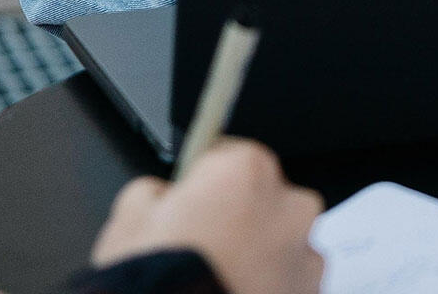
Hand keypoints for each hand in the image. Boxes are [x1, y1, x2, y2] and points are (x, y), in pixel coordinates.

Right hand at [91, 141, 321, 293]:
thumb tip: (159, 196)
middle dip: (238, 217)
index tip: (192, 199)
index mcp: (247, 172)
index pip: (230, 156)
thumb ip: (152, 193)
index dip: (205, 181)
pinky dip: (272, 286)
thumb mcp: (126, 223)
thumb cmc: (152, 280)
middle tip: (202, 250)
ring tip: (219, 280)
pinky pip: (292, 280)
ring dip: (259, 255)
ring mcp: (306, 251)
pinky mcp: (311, 289)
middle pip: (264, 198)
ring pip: (282, 242)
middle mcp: (289, 204)